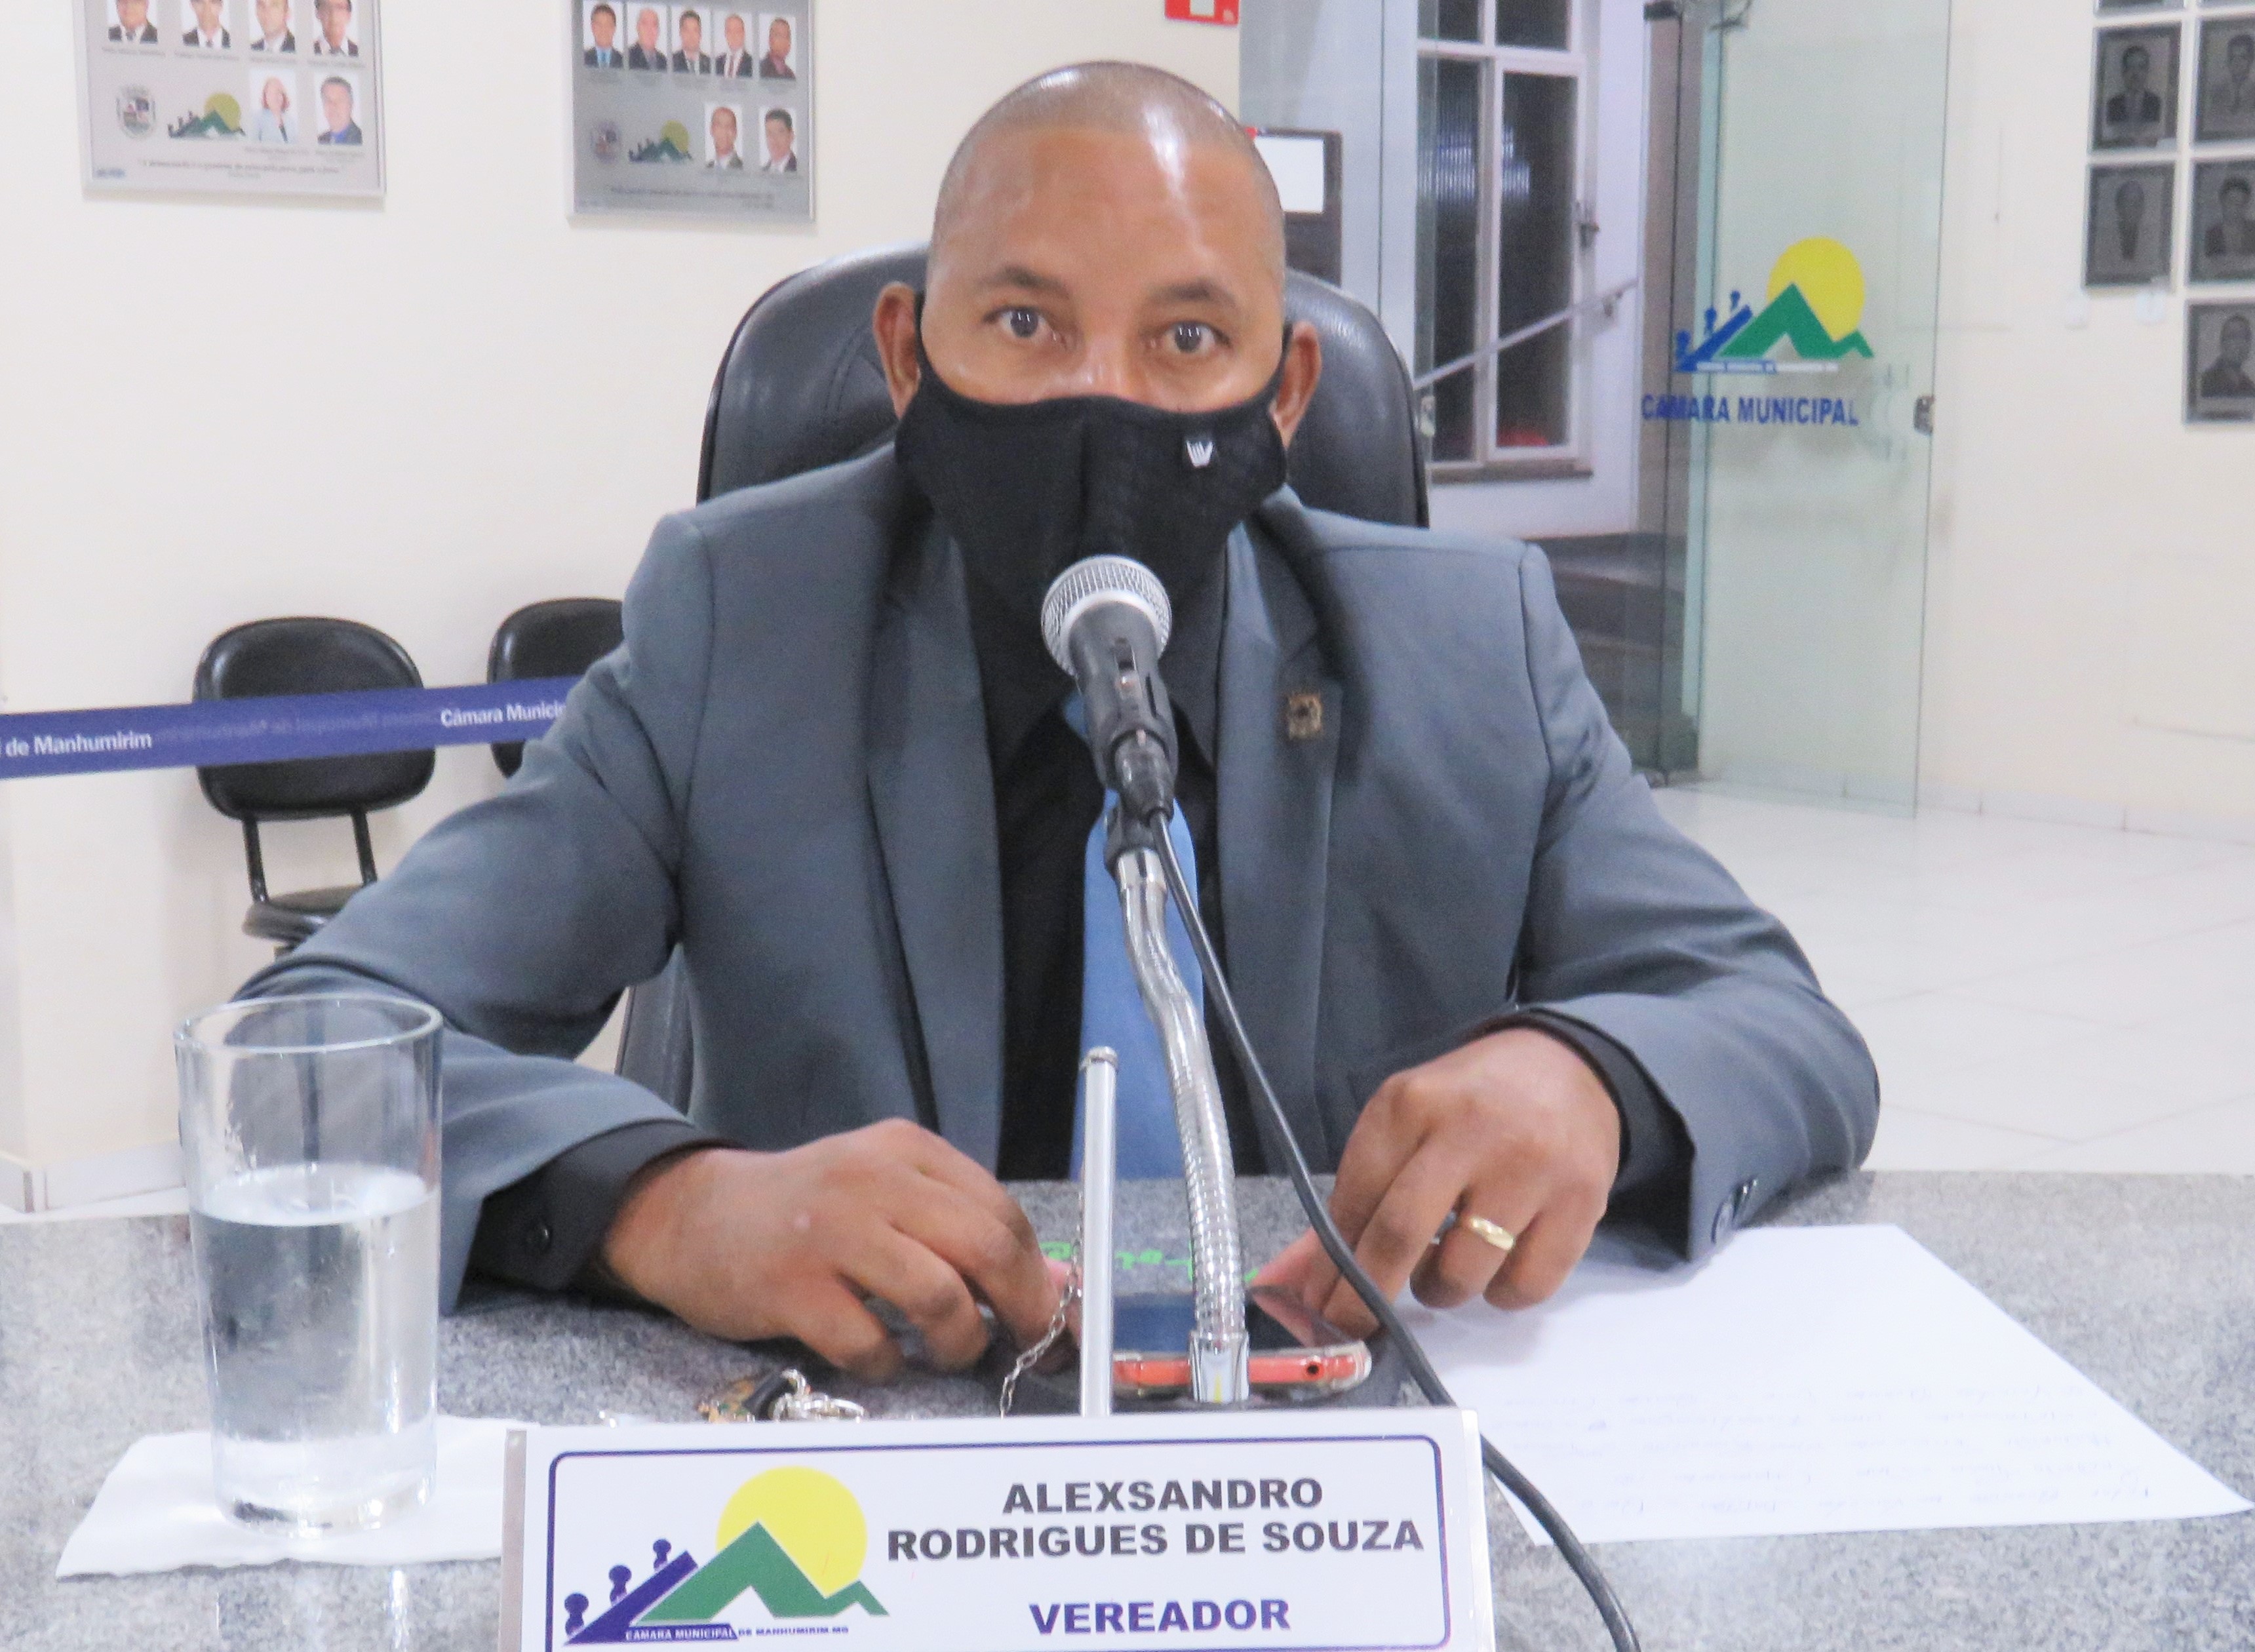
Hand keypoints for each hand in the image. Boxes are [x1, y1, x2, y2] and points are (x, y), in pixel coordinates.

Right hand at [600, 1118, 1061, 1380]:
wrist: (693, 1216)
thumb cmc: (809, 1215)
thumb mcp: (891, 1202)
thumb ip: (969, 1236)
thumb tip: (1064, 1286)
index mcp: (907, 1151)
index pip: (1002, 1212)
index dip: (1039, 1275)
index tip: (1049, 1319)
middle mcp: (873, 1180)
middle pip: (986, 1247)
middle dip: (1022, 1310)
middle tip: (1024, 1348)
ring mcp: (829, 1231)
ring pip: (939, 1297)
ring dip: (959, 1342)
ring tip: (947, 1353)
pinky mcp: (789, 1286)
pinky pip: (868, 1344)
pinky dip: (886, 1365)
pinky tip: (877, 1358)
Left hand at [1254, 1028, 1618, 1334]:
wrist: (1568, 1066)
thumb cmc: (1469, 1104)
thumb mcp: (1404, 1123)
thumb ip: (1354, 1199)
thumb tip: (1294, 1282)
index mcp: (1410, 1104)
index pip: (1353, 1199)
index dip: (1327, 1265)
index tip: (1313, 1305)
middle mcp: (1468, 1131)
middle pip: (1398, 1236)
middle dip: (1363, 1297)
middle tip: (1350, 1327)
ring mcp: (1529, 1168)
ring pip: (1462, 1273)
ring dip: (1439, 1290)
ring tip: (1441, 1268)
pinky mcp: (1580, 1202)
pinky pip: (1524, 1286)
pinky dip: (1499, 1294)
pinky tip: (1495, 1263)